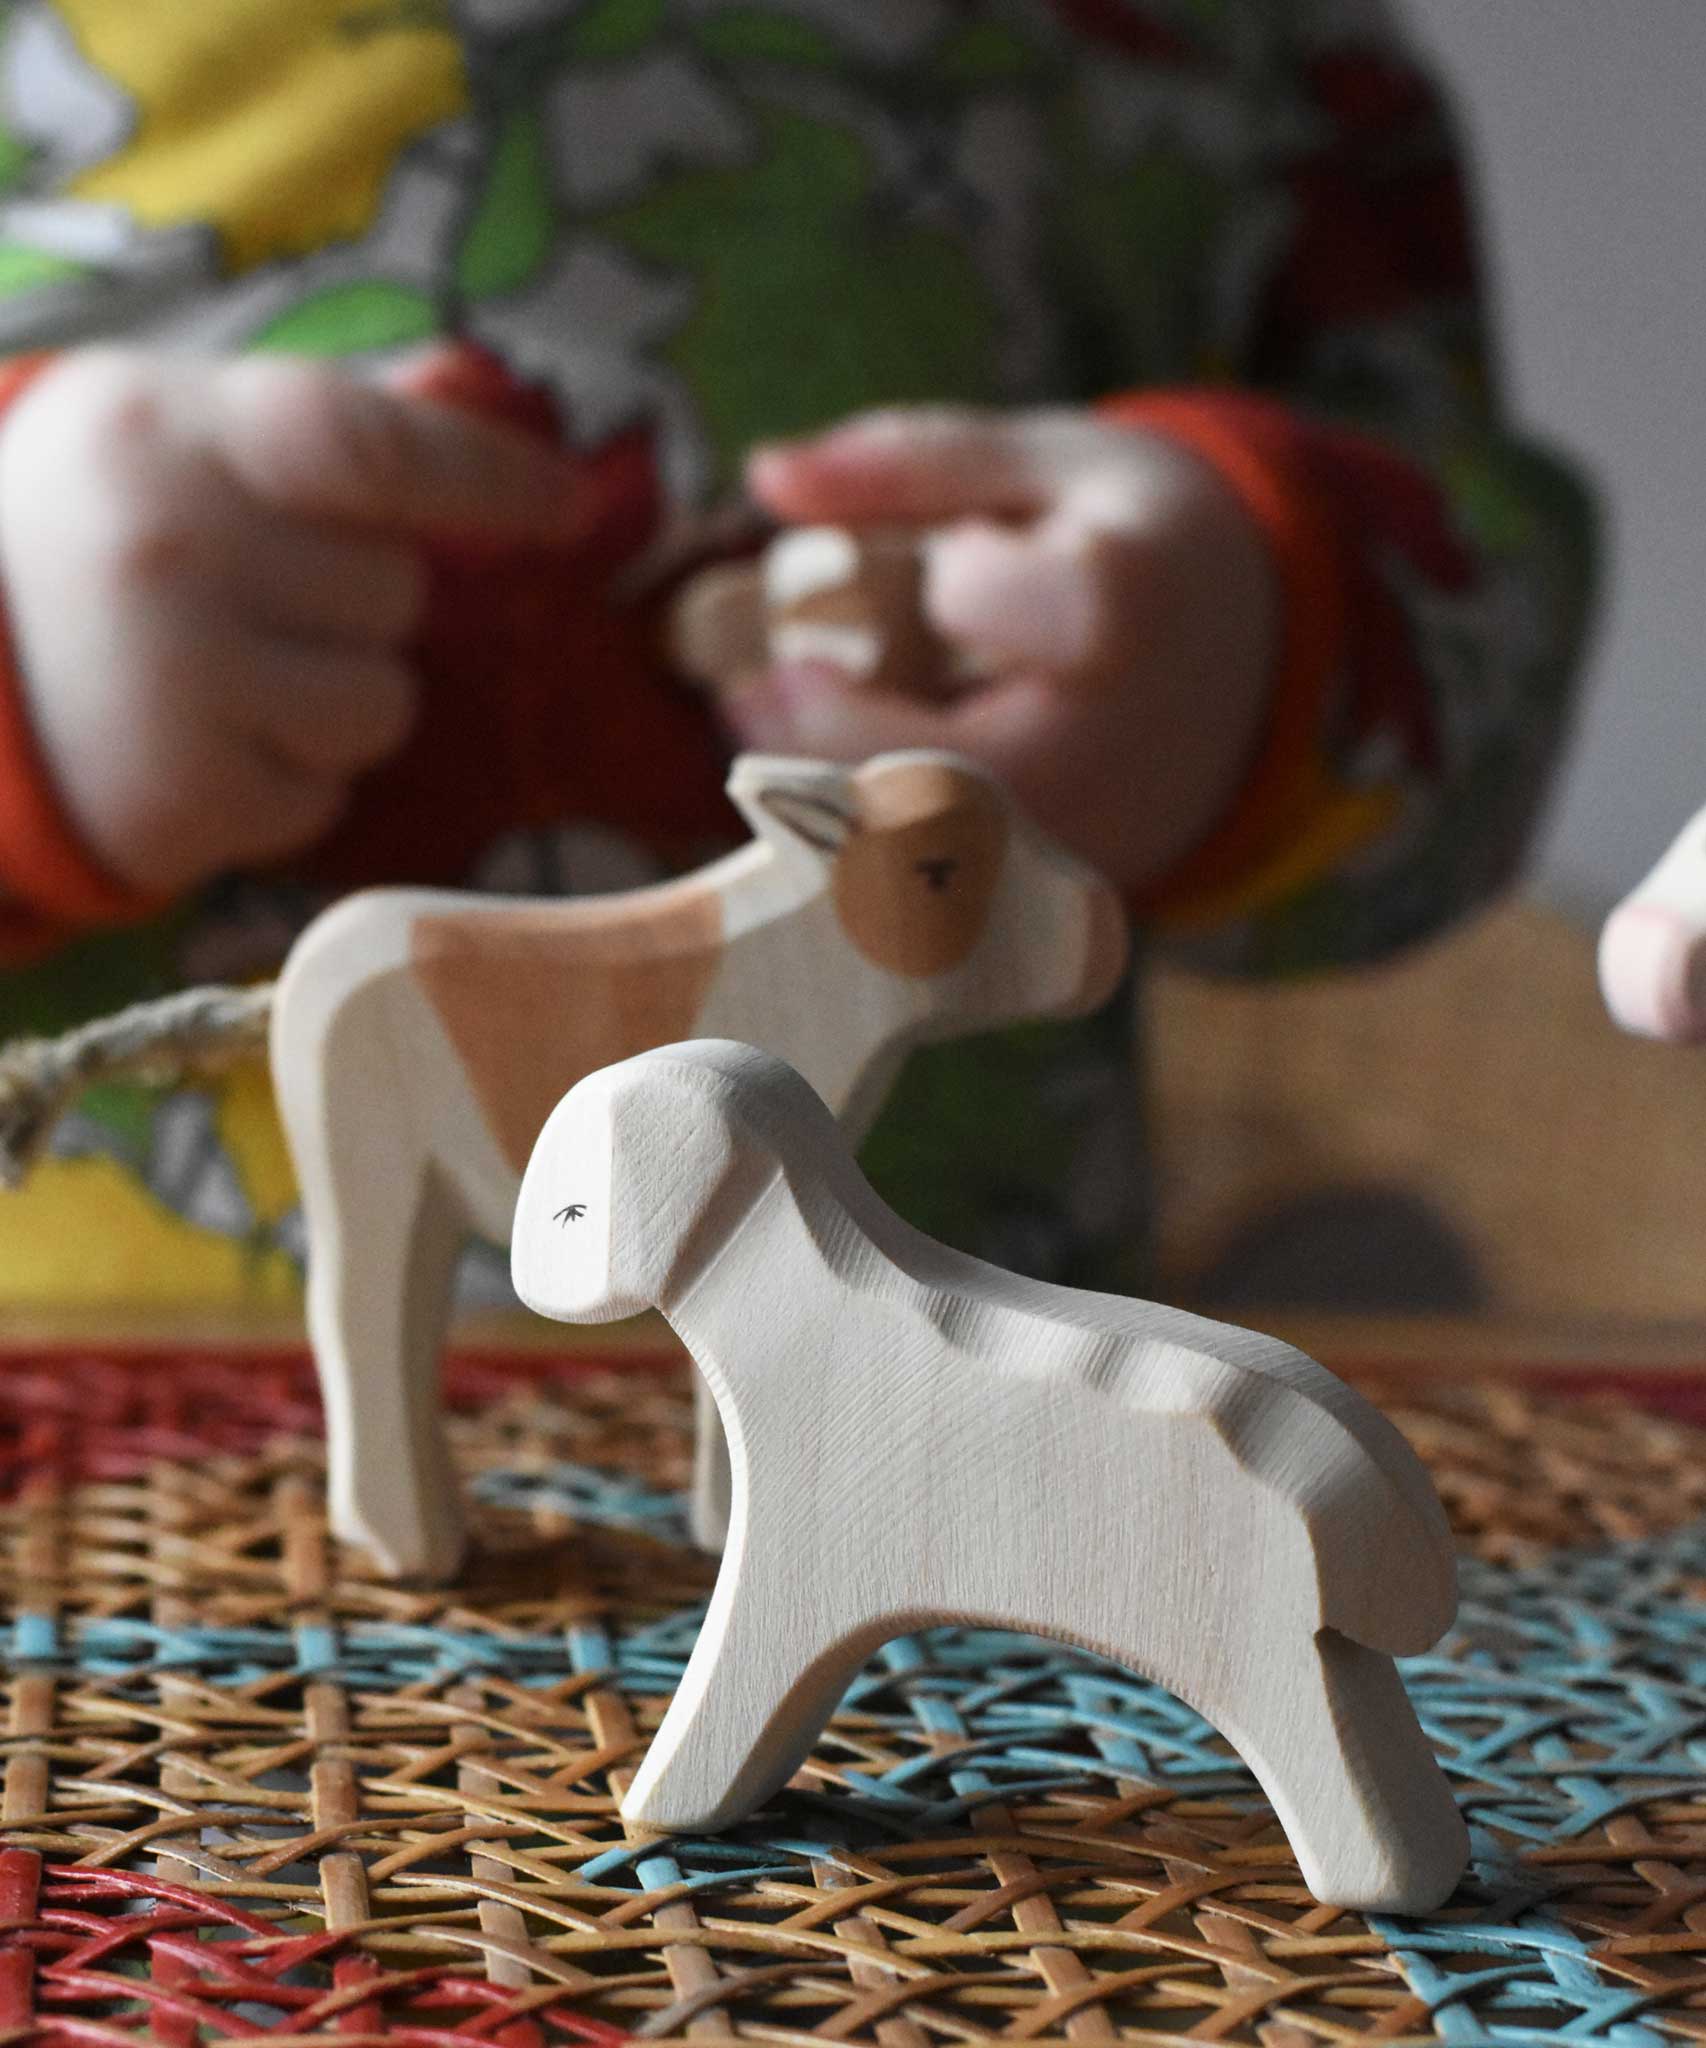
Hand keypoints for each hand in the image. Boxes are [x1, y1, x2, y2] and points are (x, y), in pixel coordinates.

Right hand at [0, 347, 583, 897]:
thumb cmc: (82, 535)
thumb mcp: (169, 437)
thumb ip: (323, 421)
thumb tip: (474, 389)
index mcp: (164, 432)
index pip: (368, 444)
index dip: (486, 475)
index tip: (565, 507)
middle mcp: (171, 552)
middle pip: (394, 591)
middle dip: (355, 604)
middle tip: (252, 600)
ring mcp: (173, 684)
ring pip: (383, 705)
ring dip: (336, 702)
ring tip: (227, 679)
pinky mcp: (183, 801)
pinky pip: (327, 796)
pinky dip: (286, 781)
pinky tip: (202, 743)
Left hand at [703, 406, 1277, 894]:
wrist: (1258, 650)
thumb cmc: (1136, 535)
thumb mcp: (1046, 461)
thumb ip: (911, 462)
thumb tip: (768, 477)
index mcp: (1124, 602)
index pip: (982, 600)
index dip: (934, 588)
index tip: (921, 571)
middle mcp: (1119, 739)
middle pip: (940, 764)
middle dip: (825, 738)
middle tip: (756, 696)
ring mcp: (1105, 831)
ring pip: (939, 856)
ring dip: (841, 807)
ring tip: (796, 742)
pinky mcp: (1081, 893)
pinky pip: (963, 898)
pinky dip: (888, 853)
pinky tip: (856, 798)